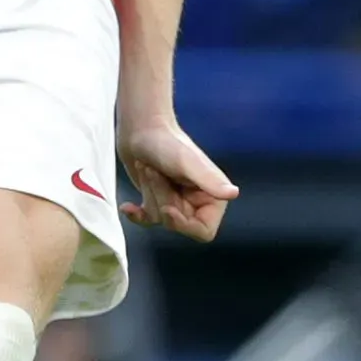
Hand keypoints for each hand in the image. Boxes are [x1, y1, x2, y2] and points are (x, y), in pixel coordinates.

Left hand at [119, 119, 237, 241]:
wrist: (141, 129)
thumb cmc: (166, 141)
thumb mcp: (187, 162)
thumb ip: (209, 180)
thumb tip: (233, 193)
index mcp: (213, 195)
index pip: (204, 231)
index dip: (184, 225)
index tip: (167, 209)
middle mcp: (197, 200)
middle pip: (177, 223)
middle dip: (161, 199)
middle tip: (155, 172)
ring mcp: (176, 201)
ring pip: (159, 219)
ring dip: (149, 193)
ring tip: (148, 169)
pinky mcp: (158, 199)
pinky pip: (148, 219)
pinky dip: (136, 213)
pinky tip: (127, 206)